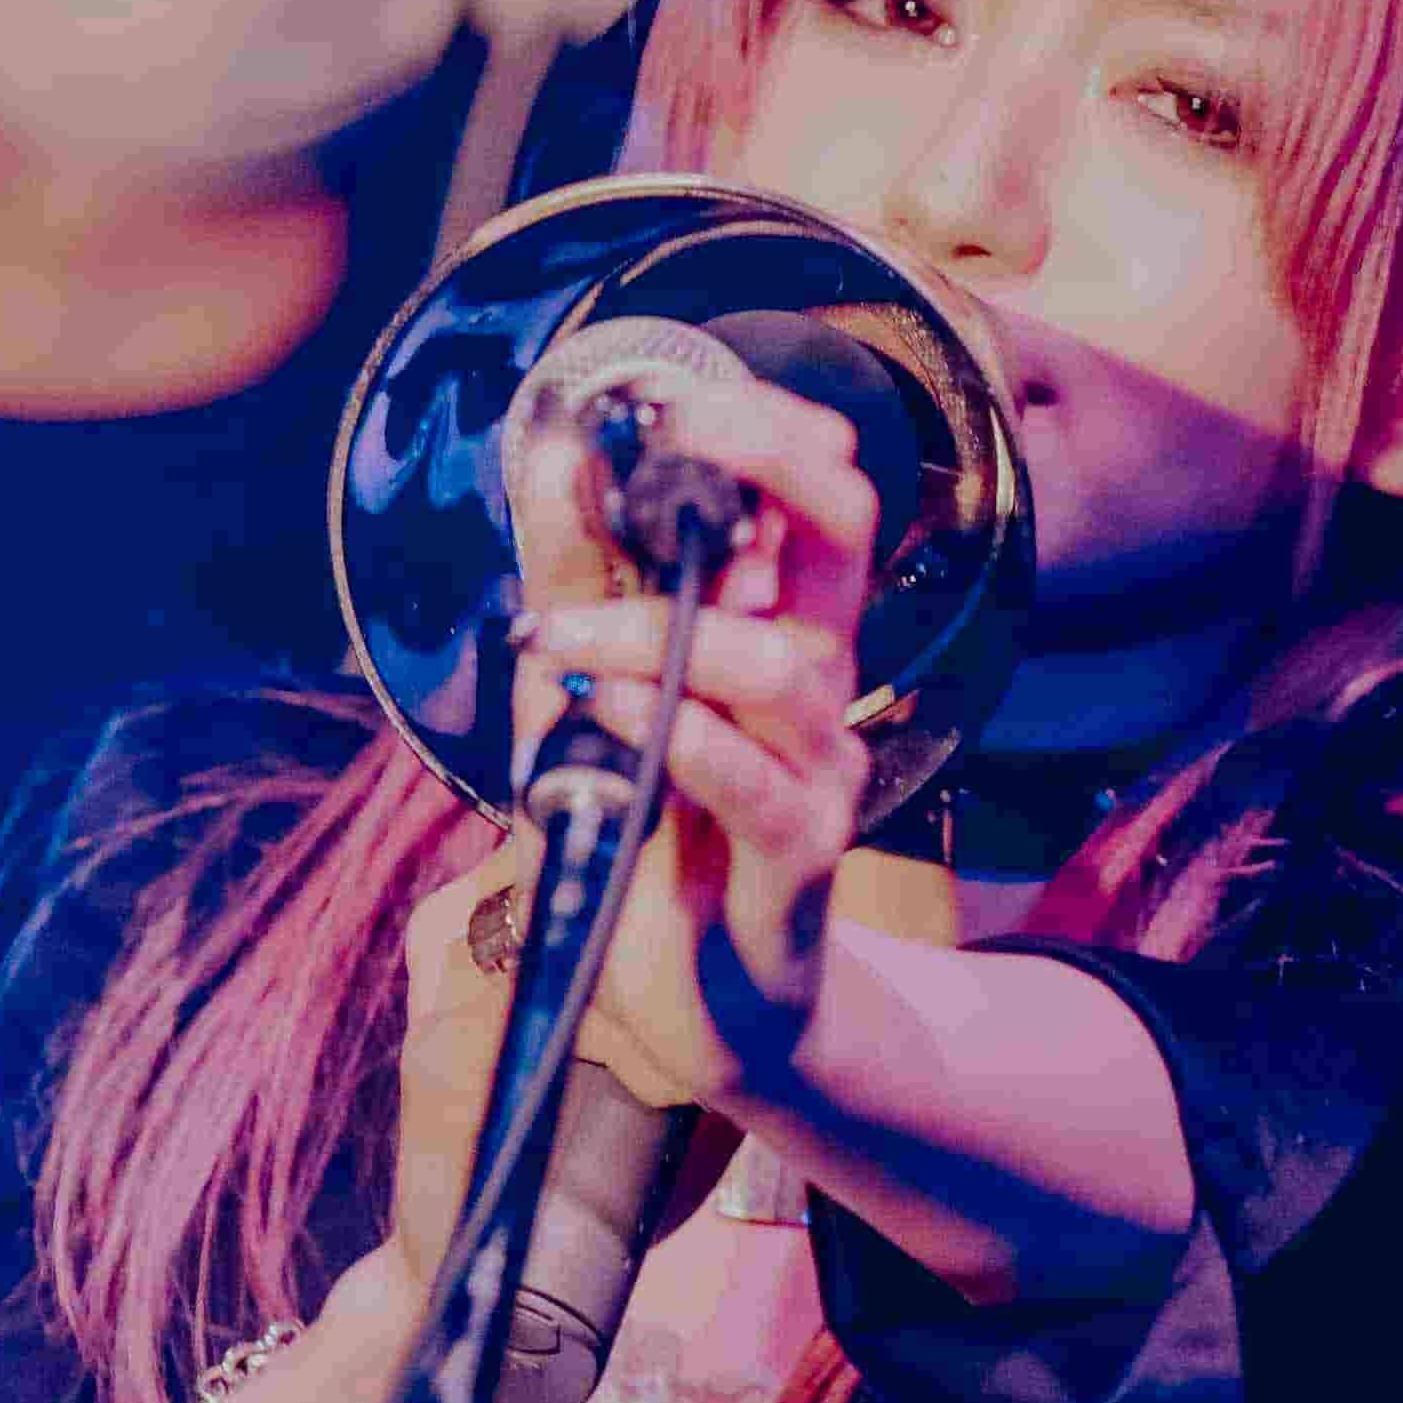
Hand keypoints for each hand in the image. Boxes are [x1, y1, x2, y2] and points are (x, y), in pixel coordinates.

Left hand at [511, 364, 883, 1096]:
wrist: (698, 1003)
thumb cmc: (651, 831)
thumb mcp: (590, 683)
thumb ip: (579, 574)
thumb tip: (558, 447)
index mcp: (783, 619)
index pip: (818, 483)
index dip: (759, 422)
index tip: (663, 400)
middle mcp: (820, 673)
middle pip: (845, 522)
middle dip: (761, 456)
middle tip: (666, 439)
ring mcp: (817, 762)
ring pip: (778, 658)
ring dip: (651, 629)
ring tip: (558, 638)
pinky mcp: (798, 853)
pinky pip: (752, 776)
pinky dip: (675, 732)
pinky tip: (604, 709)